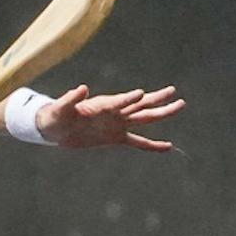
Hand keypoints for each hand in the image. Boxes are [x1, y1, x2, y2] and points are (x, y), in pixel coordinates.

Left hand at [36, 84, 184, 150]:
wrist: (55, 127)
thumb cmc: (56, 114)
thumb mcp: (60, 108)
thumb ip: (71, 99)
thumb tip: (81, 88)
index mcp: (102, 105)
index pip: (119, 101)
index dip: (129, 98)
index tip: (141, 93)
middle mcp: (114, 112)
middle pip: (140, 105)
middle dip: (156, 100)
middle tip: (173, 92)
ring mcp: (117, 124)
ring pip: (144, 118)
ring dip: (161, 113)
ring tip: (180, 104)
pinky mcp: (116, 137)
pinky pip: (138, 142)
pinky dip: (152, 145)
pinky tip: (168, 146)